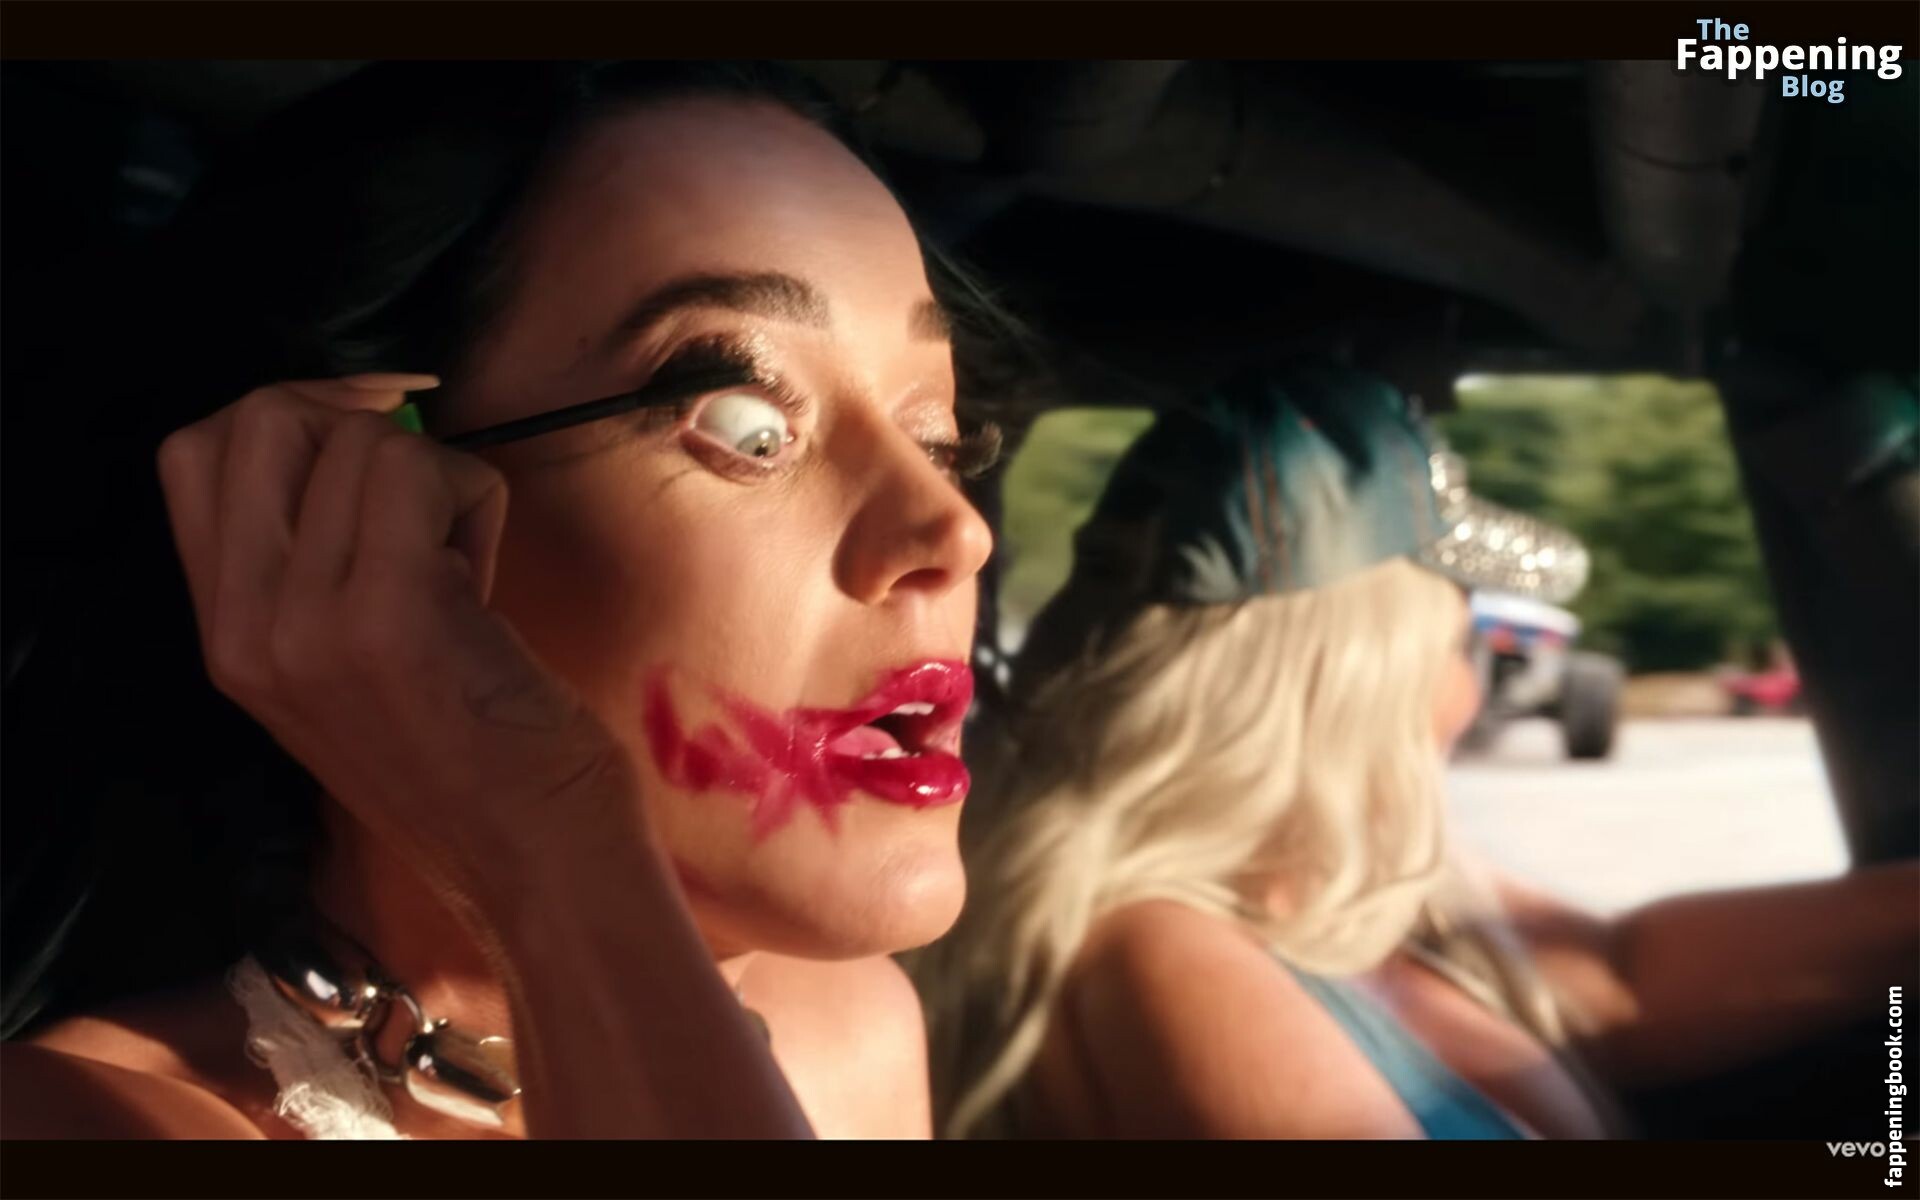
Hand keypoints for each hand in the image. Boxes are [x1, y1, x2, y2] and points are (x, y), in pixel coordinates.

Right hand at [156, 375, 644, 915]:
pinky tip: (484, 587)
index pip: (196, 454)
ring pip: (361, 440)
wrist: (534, 862)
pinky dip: (475, 501)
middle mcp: (244, 628)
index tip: (371, 443)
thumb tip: (358, 435)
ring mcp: (306, 622)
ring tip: (461, 572)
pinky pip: (427, 472)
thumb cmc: (474, 762)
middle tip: (424, 495)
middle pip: (259, 419)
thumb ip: (315, 565)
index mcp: (227, 637)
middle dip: (359, 424)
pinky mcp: (390, 612)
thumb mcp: (347, 667)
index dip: (291, 415)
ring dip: (439, 480)